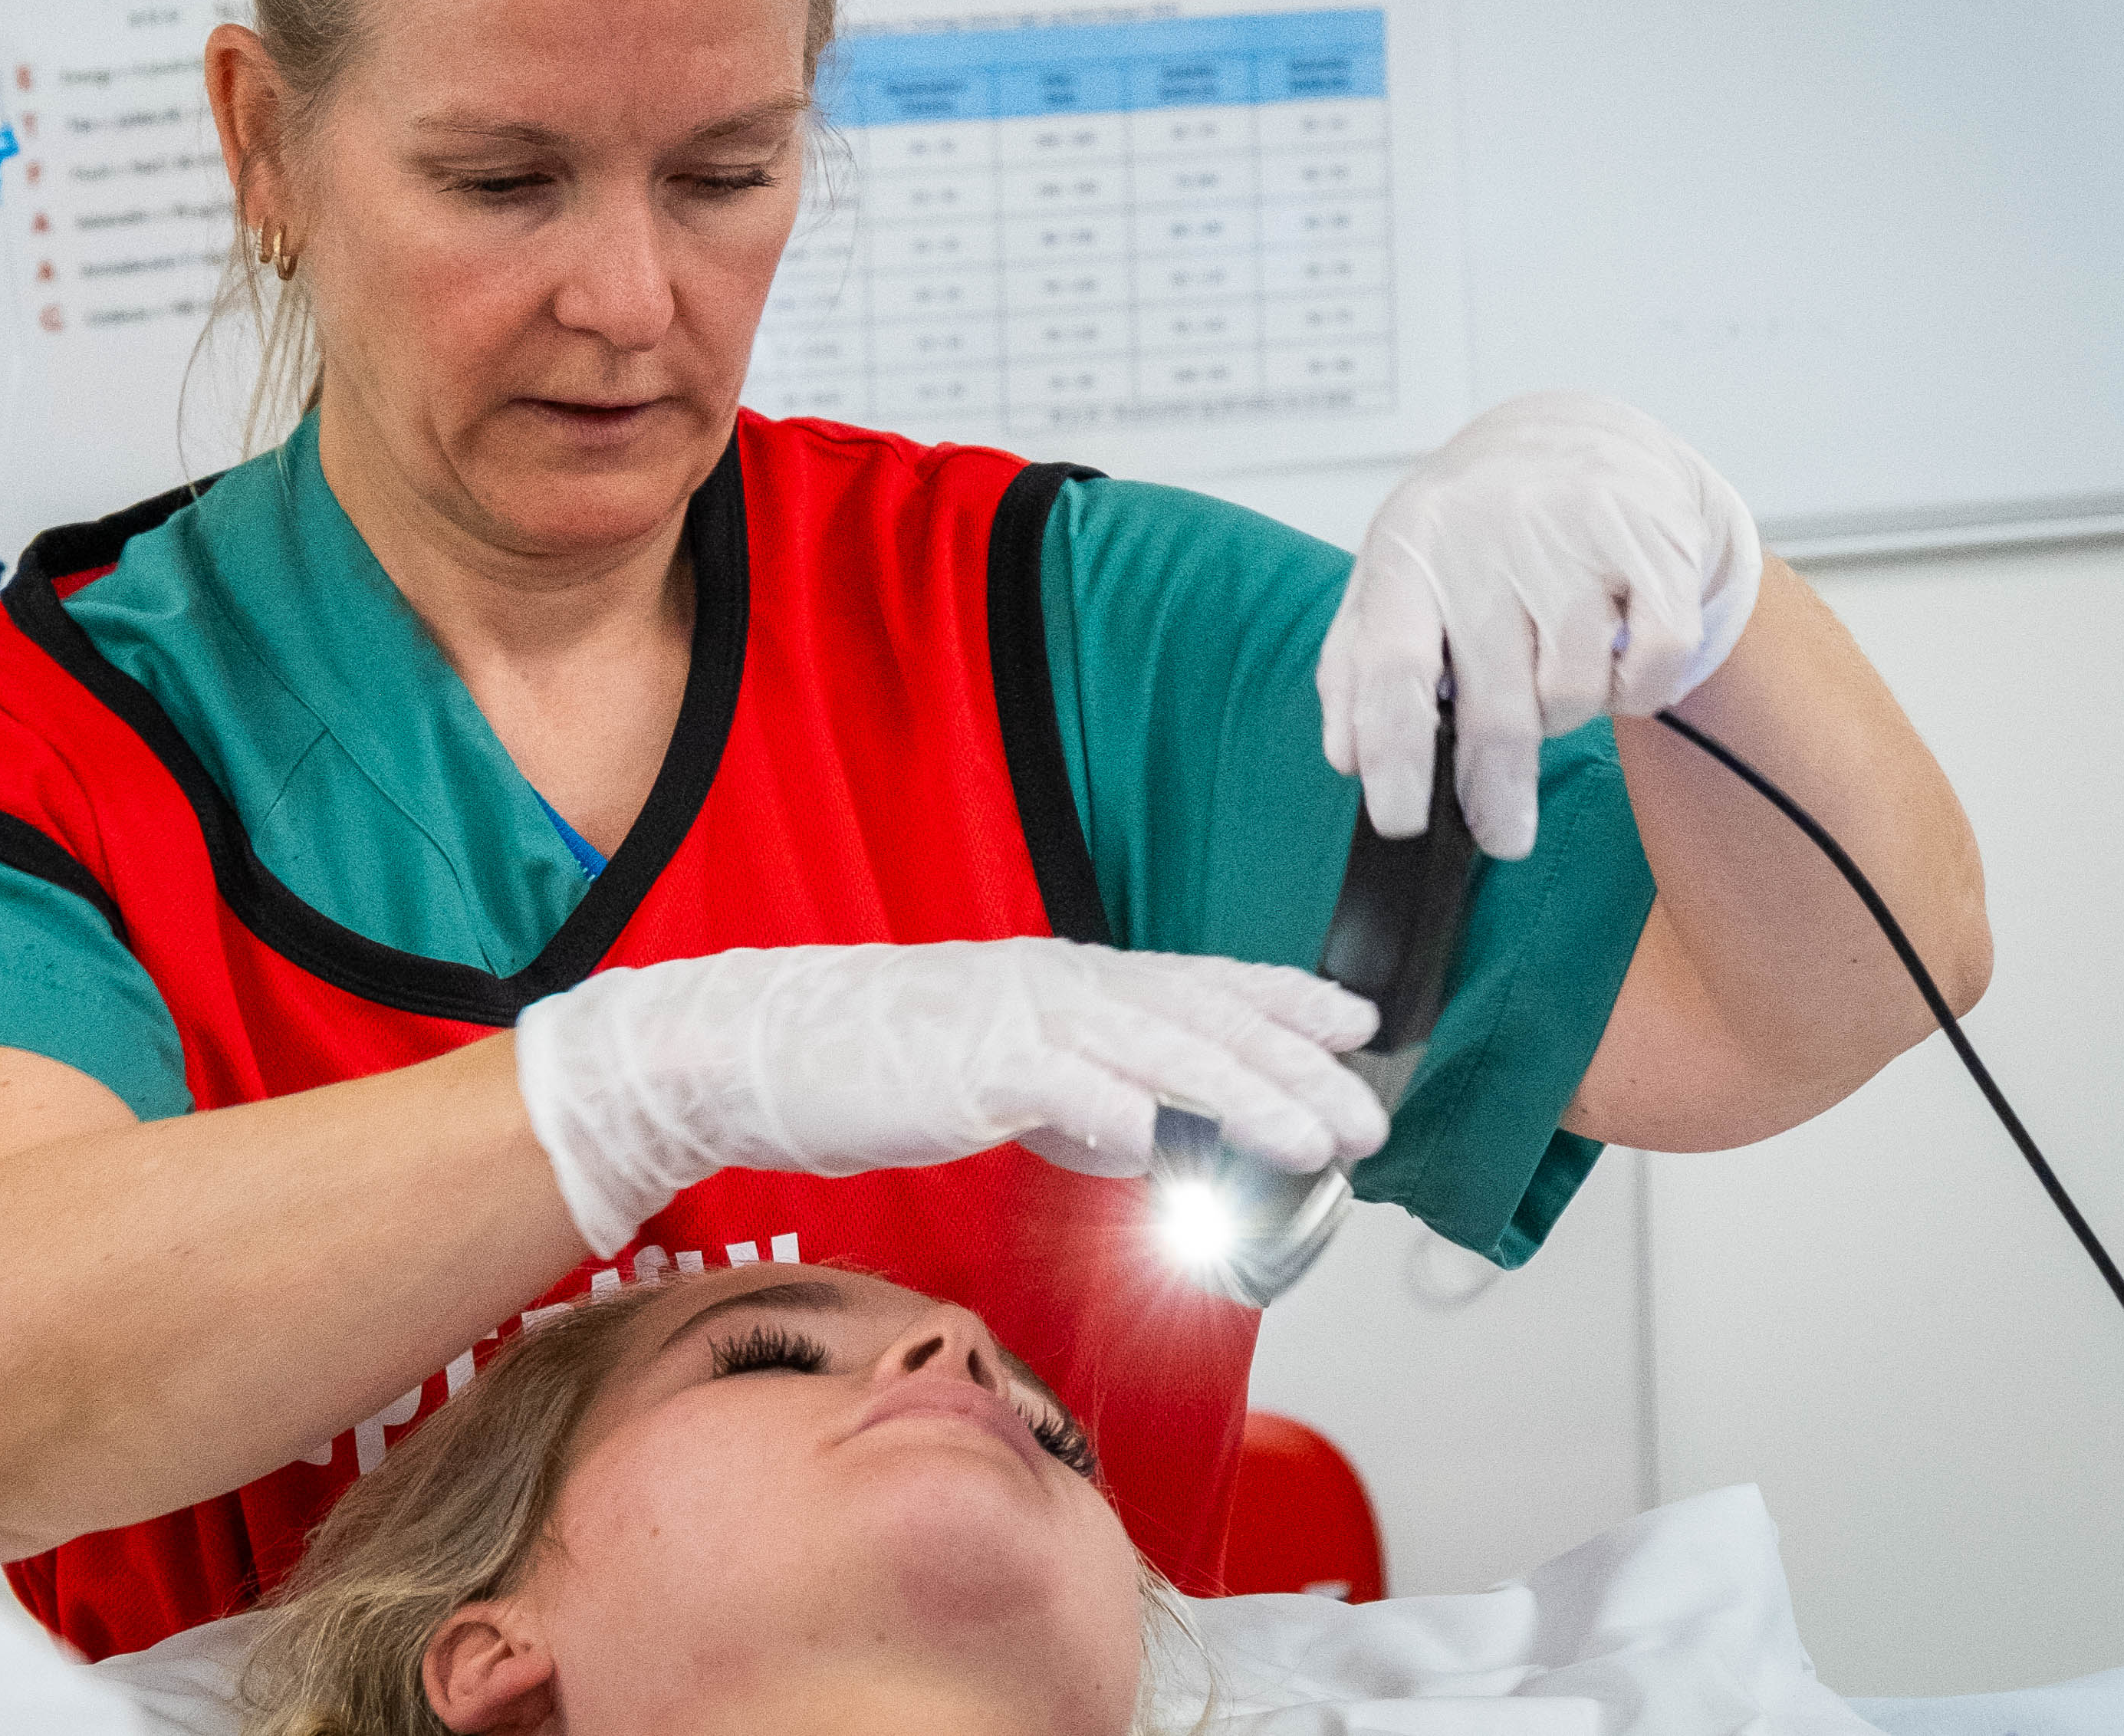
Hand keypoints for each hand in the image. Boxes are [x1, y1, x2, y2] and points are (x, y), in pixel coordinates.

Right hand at [513, 938, 1388, 1255]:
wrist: (758, 1047)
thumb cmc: (872, 1063)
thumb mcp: (997, 1073)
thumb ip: (1076, 1098)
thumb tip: (1143, 1137)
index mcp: (1063, 981)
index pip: (1195, 982)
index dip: (1280, 998)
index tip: (1358, 1022)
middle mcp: (1051, 986)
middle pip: (1196, 1018)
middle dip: (1290, 1067)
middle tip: (1365, 1115)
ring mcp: (1009, 1018)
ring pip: (1151, 1048)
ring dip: (1238, 1091)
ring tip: (1310, 1137)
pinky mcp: (962, 1063)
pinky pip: (1052, 1082)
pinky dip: (1110, 1109)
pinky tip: (1159, 1142)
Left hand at [1319, 392, 1760, 859]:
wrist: (1571, 432)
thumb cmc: (1470, 526)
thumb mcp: (1393, 574)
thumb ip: (1357, 664)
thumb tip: (1348, 755)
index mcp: (1409, 548)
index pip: (1390, 665)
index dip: (1394, 756)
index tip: (1400, 819)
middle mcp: (1485, 536)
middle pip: (1494, 700)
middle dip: (1495, 788)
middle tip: (1502, 834)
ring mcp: (1572, 535)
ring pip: (1574, 691)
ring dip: (1564, 713)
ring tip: (1551, 673)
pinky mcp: (1652, 540)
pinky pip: (1653, 664)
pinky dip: (1637, 692)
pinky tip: (1616, 667)